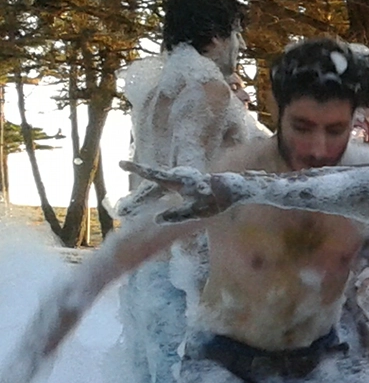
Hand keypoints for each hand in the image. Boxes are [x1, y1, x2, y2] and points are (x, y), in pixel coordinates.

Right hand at [123, 162, 248, 222]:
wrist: (234, 189)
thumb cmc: (217, 200)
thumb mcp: (197, 211)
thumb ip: (177, 215)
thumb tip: (156, 219)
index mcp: (178, 181)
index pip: (152, 175)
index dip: (136, 169)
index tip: (120, 163)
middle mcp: (177, 177)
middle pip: (151, 184)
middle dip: (137, 193)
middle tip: (123, 205)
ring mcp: (180, 178)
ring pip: (157, 186)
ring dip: (145, 197)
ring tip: (131, 208)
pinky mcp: (184, 182)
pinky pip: (165, 187)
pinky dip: (155, 194)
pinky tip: (151, 202)